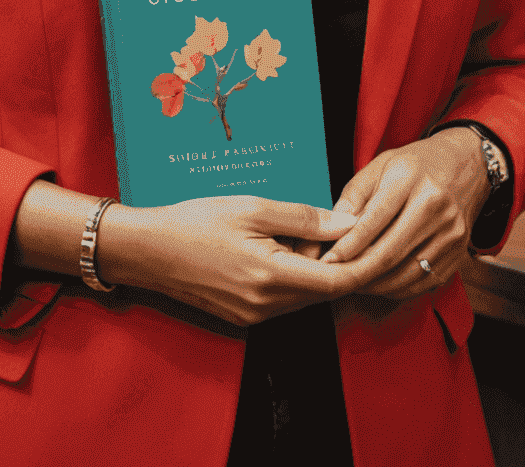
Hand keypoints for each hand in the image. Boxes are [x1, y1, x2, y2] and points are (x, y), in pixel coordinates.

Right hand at [99, 195, 363, 325]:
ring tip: (300, 233)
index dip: (362, 263)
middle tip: (334, 225)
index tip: (375, 240)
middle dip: (337, 262)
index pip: (336, 281)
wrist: (149, 250)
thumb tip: (347, 224)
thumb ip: (302, 218)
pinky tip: (279, 249)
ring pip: (304, 296)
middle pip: (323, 290)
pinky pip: (283, 300)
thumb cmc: (196, 221)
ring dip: (313, 269)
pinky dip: (293, 277)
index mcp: (271, 277)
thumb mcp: (251, 207)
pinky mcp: (243, 317)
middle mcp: (266, 306)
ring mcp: (254, 316)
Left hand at [319, 132, 487, 299]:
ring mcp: (451, 232)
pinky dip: (398, 289)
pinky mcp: (459, 252)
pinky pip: (424, 282)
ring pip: (406, 273)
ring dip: (376, 285)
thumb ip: (355, 194)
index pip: (375, 219)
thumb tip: (334, 228)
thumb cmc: (417, 165)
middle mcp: (436, 206)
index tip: (328, 259)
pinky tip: (380, 284)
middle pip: (390, 252)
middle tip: (336, 280)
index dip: (349, 244)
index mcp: (411, 178)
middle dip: (358, 272)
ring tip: (354, 283)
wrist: (466, 165)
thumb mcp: (381, 164)